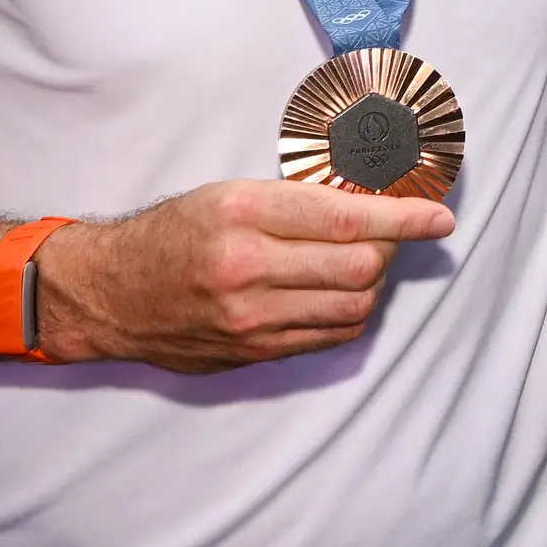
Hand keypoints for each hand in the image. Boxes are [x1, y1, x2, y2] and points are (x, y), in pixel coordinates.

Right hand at [35, 177, 458, 371]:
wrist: (110, 294)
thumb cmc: (172, 234)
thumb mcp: (228, 194)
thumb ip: (297, 202)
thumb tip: (372, 203)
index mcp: (242, 212)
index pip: (348, 218)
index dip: (403, 218)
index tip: (437, 217)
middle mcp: (247, 267)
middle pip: (361, 267)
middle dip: (388, 248)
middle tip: (385, 233)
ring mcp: (251, 318)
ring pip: (353, 307)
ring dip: (370, 284)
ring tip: (357, 263)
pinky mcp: (254, 351)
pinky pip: (330, 336)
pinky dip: (348, 314)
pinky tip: (337, 294)